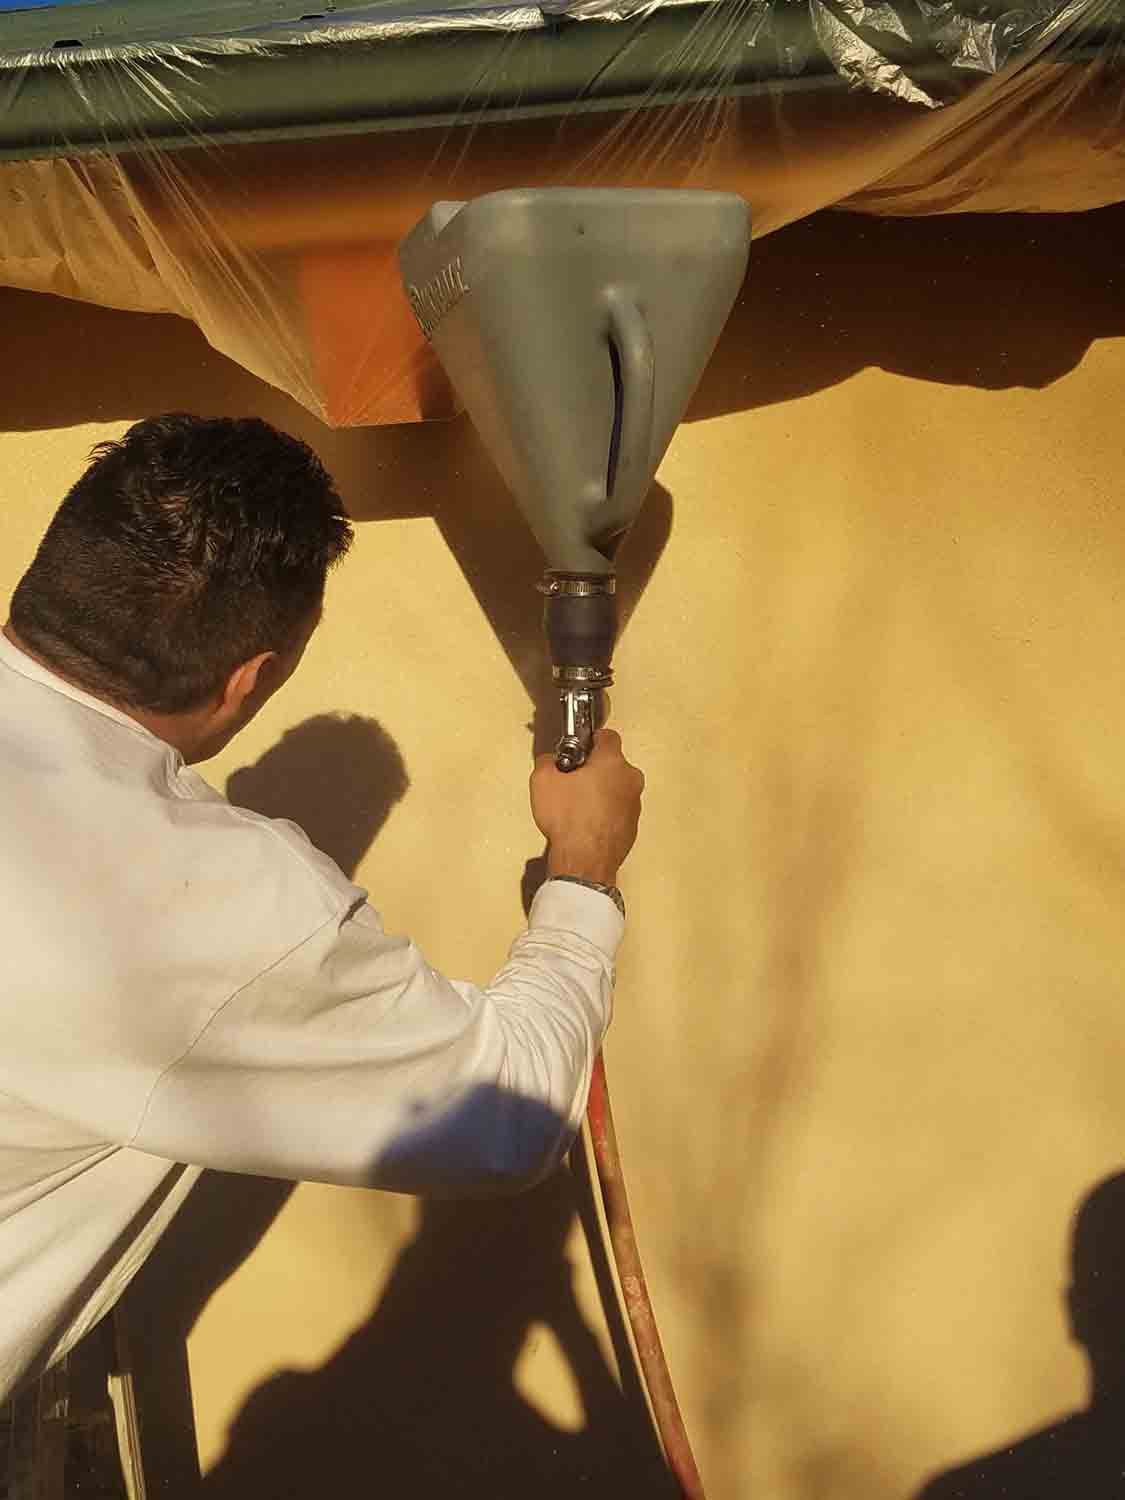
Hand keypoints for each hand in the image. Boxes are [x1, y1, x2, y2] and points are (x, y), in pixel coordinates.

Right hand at [530, 729, 644, 886]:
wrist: (584, 860)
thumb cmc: (568, 819)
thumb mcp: (542, 780)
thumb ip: (547, 761)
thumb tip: (550, 761)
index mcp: (612, 762)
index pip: (607, 736)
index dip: (590, 740)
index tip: (579, 749)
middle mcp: (630, 780)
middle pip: (612, 764)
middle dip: (594, 769)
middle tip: (572, 780)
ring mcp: (634, 804)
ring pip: (616, 788)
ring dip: (600, 791)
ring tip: (577, 806)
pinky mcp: (632, 826)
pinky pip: (617, 810)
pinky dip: (605, 812)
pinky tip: (586, 823)